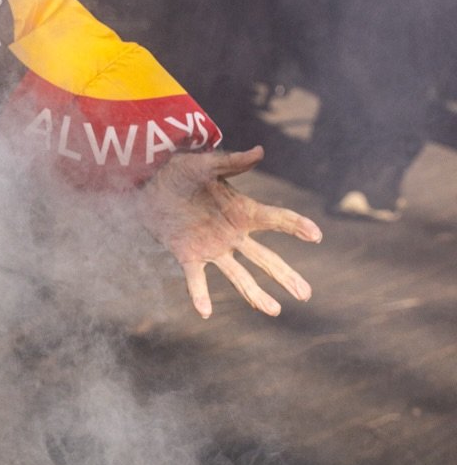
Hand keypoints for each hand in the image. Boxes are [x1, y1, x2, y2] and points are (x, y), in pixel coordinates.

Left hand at [140, 146, 321, 319]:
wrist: (148, 183)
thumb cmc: (180, 170)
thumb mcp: (205, 164)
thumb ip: (232, 162)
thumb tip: (260, 151)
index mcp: (242, 211)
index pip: (275, 219)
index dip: (296, 226)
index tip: (316, 235)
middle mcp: (233, 234)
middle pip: (265, 259)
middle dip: (284, 275)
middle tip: (306, 294)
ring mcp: (212, 248)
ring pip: (239, 275)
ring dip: (255, 294)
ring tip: (274, 311)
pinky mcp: (188, 256)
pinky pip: (196, 279)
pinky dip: (200, 295)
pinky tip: (205, 313)